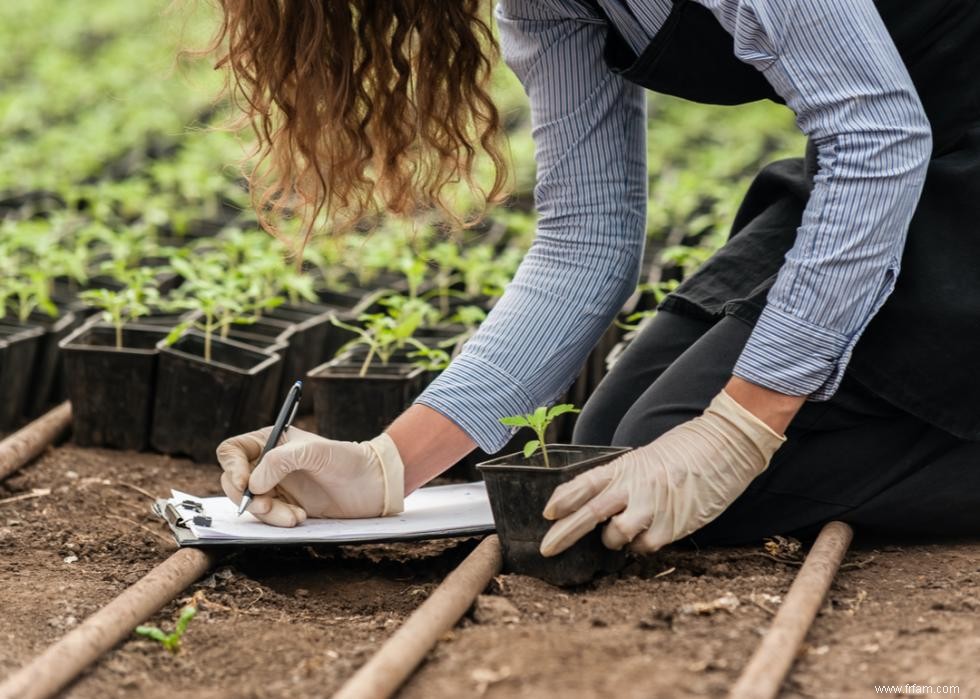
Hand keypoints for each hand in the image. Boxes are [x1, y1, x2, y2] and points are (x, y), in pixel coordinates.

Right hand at [216, 427, 404, 526]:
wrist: (373, 485)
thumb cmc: (347, 460)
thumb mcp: (314, 452)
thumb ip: (280, 461)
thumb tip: (252, 485)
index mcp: (270, 442)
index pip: (232, 451)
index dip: (232, 468)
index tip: (245, 485)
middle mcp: (268, 464)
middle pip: (235, 482)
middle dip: (247, 498)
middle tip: (267, 505)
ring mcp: (276, 486)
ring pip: (251, 504)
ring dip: (267, 513)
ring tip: (295, 517)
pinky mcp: (286, 506)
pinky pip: (267, 517)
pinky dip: (278, 521)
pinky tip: (300, 518)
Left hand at [539, 389, 785, 555]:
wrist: (725, 446)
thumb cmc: (684, 451)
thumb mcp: (644, 459)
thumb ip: (621, 480)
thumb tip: (598, 505)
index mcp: (625, 466)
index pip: (585, 482)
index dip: (563, 498)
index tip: (547, 513)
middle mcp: (634, 485)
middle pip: (590, 512)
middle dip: (564, 533)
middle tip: (547, 549)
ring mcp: (653, 506)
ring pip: (615, 534)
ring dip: (611, 540)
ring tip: (620, 534)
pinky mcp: (672, 525)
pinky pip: (644, 546)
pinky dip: (640, 547)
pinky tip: (648, 536)